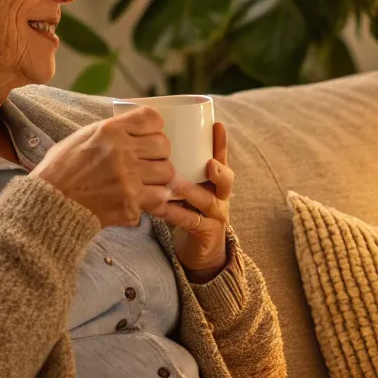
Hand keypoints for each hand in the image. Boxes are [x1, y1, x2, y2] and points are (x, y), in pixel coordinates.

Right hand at [32, 107, 173, 225]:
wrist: (49, 205)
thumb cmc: (61, 170)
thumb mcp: (82, 137)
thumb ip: (112, 131)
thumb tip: (136, 129)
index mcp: (109, 130)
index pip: (152, 119)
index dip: (154, 128)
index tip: (149, 136)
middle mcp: (122, 152)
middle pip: (164, 146)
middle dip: (157, 153)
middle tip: (146, 161)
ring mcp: (128, 179)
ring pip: (167, 172)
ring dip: (158, 177)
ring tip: (144, 180)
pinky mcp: (131, 204)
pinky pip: (159, 197)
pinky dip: (153, 198)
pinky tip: (140, 197)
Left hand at [150, 122, 232, 280]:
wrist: (199, 251)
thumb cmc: (189, 213)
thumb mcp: (187, 188)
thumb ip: (178, 168)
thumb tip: (151, 140)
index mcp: (217, 182)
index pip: (223, 158)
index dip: (221, 144)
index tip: (217, 126)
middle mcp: (221, 197)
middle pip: (227, 181)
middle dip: (219, 170)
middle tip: (210, 164)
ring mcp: (216, 216)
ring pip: (209, 201)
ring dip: (191, 191)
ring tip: (176, 185)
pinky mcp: (207, 234)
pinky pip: (192, 222)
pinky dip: (175, 214)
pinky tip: (159, 207)